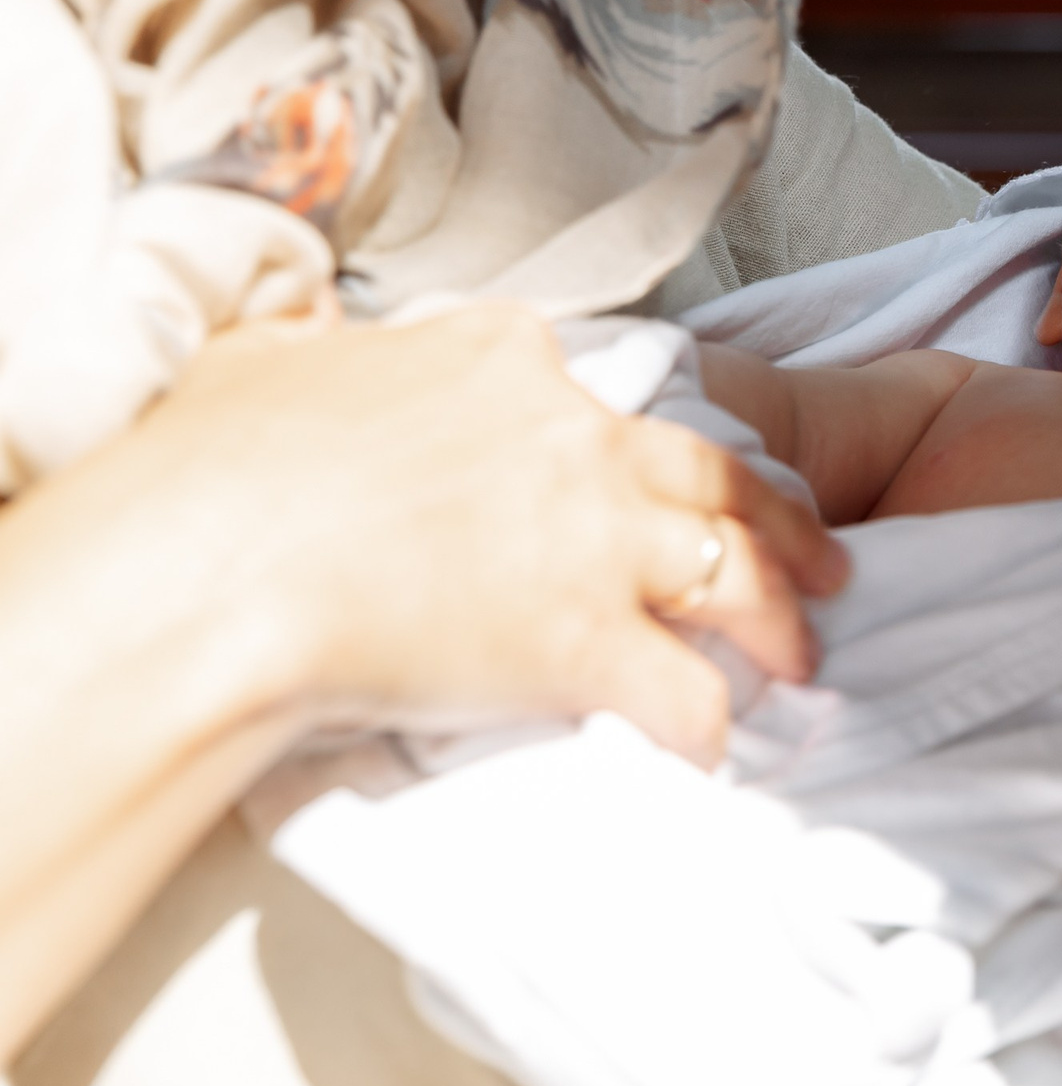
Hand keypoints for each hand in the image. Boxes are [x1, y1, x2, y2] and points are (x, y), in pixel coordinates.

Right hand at [121, 304, 848, 761]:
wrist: (211, 570)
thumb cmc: (210, 469)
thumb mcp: (265, 361)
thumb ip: (308, 345)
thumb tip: (296, 333)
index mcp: (503, 357)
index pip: (591, 384)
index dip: (623, 433)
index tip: (636, 468)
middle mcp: (575, 436)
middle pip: (712, 472)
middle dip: (780, 515)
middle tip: (826, 551)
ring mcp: (594, 537)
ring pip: (733, 570)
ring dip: (781, 617)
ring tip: (806, 654)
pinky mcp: (586, 639)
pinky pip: (681, 692)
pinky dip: (709, 727)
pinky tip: (717, 752)